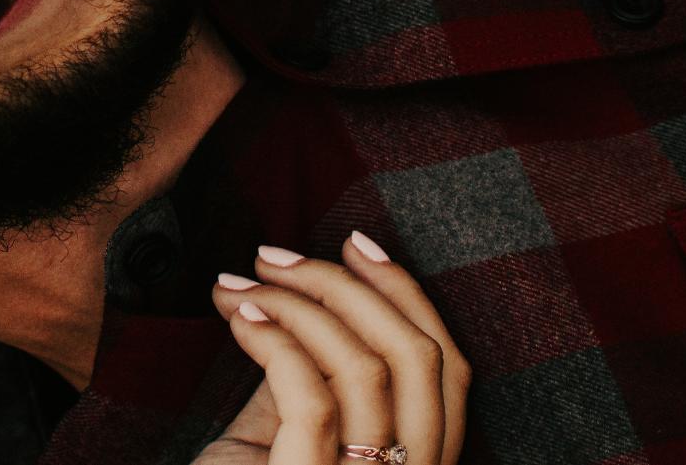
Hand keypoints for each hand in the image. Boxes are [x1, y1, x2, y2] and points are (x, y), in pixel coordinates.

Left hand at [193, 231, 468, 464]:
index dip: (407, 295)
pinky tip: (239, 316)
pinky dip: (277, 341)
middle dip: (348, 286)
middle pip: (418, 358)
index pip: (447, 369)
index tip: (355, 242)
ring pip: (367, 368)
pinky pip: (312, 399)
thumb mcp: (286, 443)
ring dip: (298, 304)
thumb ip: (310, 388)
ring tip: (238, 284)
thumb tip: (301, 309)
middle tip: (274, 255)